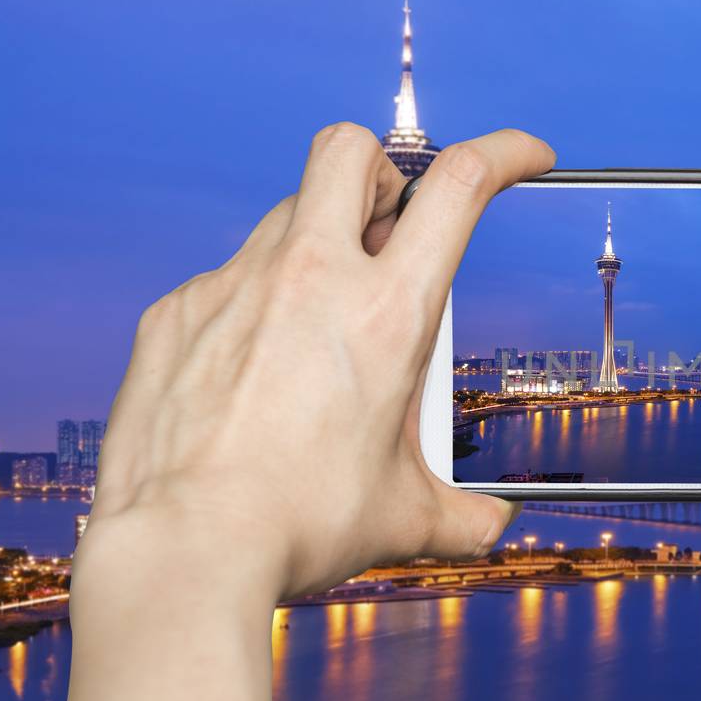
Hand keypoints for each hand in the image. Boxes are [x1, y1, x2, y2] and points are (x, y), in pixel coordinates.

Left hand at [79, 122, 554, 604]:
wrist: (183, 551)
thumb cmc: (298, 527)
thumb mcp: (403, 517)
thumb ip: (462, 515)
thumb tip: (490, 525)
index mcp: (388, 314)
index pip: (459, 185)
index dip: (504, 152)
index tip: (525, 156)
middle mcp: (311, 278)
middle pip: (351, 149)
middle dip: (383, 170)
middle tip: (390, 230)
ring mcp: (234, 287)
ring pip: (285, 213)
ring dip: (319, 243)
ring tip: (321, 326)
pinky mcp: (176, 314)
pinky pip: (226, 280)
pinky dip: (254, 307)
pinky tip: (254, 374)